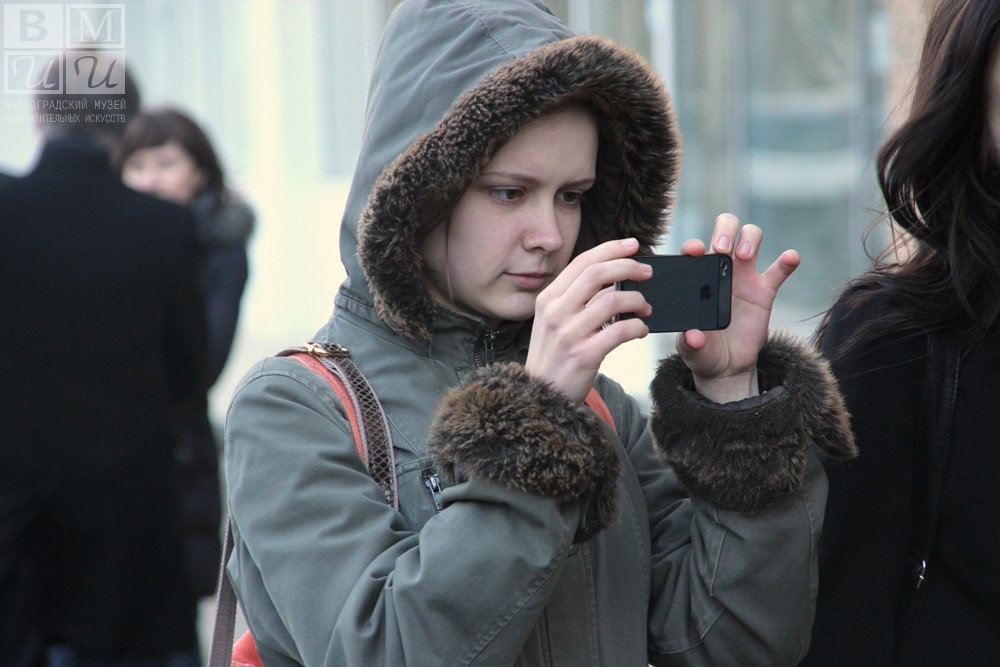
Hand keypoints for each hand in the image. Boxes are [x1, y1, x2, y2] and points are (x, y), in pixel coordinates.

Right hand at [526, 238, 651, 402]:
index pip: (582, 262)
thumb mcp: (553, 320)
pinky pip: (620, 331)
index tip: (632, 244)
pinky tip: (640, 330)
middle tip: (647, 272)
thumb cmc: (553, 355)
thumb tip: (611, 278)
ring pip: (612, 300)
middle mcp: (555, 312)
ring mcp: (569, 333)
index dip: (611, 249)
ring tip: (645, 307)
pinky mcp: (584, 354)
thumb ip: (575, 298)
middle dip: (628, 267)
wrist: (542, 394)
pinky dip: (637, 327)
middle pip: (597, 274)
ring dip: (637, 300)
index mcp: (548, 298)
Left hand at [676, 213, 798, 401]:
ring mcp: (744, 278)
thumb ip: (689, 343)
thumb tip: (693, 336)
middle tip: (723, 249)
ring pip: (751, 238)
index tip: (695, 251)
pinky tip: (790, 257)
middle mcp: (720, 270)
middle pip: (725, 230)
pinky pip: (778, 270)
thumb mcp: (690, 350)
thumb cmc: (703, 351)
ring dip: (749, 239)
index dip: (693, 245)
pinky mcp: (765, 291)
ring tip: (744, 256)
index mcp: (696, 278)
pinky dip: (787, 261)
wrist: (727, 366)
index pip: (693, 250)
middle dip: (725, 230)